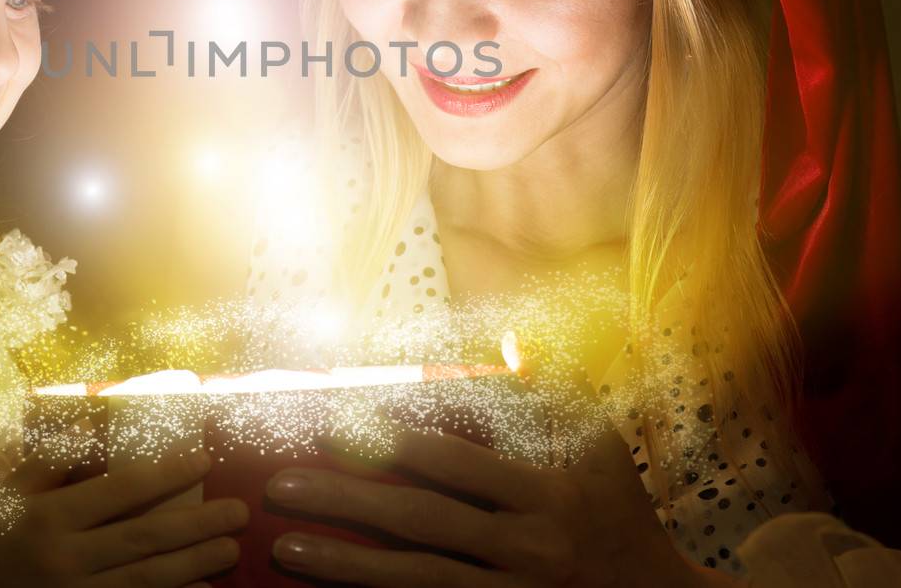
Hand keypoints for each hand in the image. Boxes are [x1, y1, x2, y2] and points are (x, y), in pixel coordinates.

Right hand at [0, 448, 244, 586]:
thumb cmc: (0, 538)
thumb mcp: (14, 493)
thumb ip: (53, 459)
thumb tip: (94, 423)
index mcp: (50, 517)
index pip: (119, 490)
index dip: (165, 473)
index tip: (204, 458)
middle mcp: (68, 557)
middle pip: (144, 538)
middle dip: (196, 525)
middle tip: (238, 511)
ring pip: (148, 579)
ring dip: (195, 564)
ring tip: (230, 547)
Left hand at [266, 429, 734, 586]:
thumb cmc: (621, 511)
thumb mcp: (600, 446)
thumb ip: (554, 389)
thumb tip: (510, 337)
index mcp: (543, 495)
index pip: (452, 463)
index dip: (390, 443)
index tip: (334, 424)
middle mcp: (523, 549)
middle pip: (416, 523)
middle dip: (342, 503)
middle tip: (278, 486)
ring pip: (411, 580)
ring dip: (342, 565)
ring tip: (282, 548)